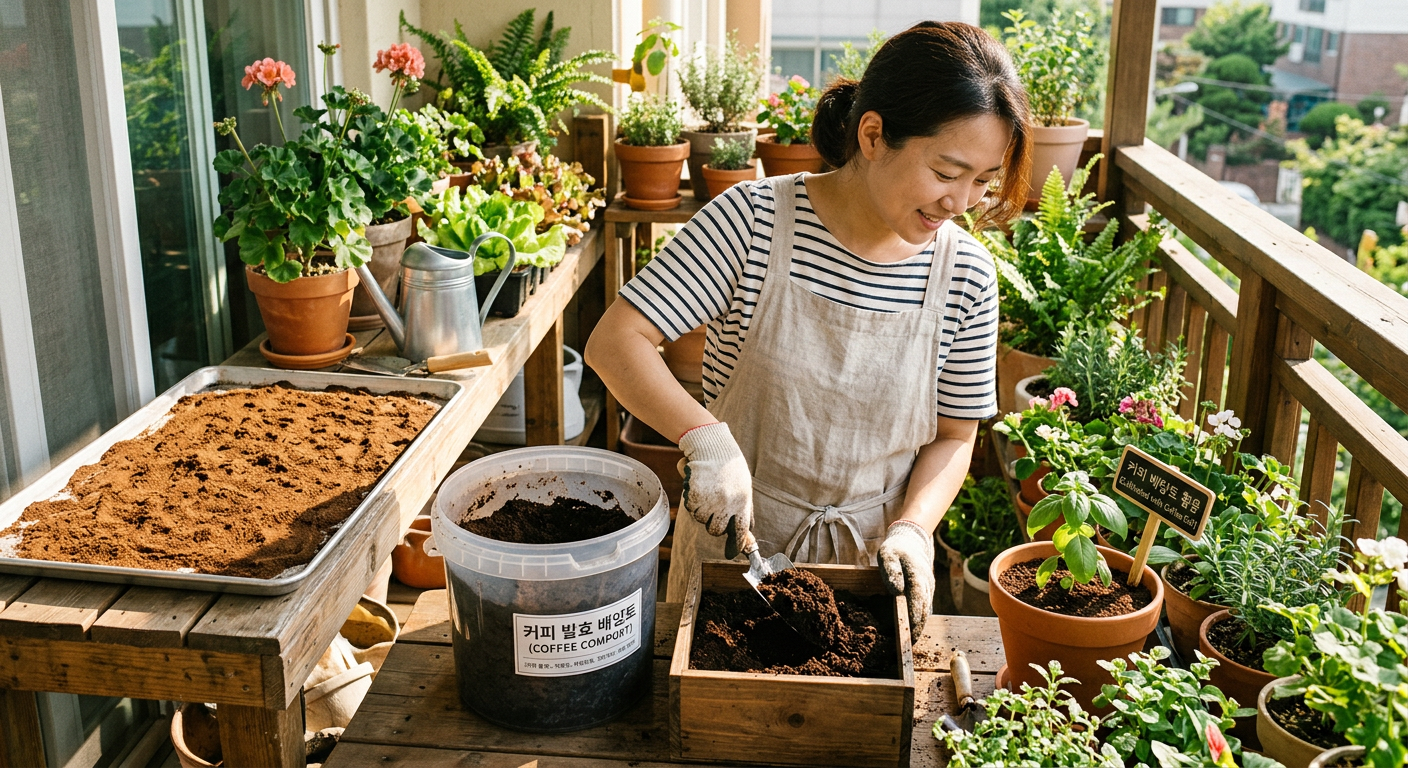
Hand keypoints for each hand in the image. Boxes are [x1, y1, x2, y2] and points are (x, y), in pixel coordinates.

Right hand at [677, 422, 752, 536]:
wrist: (713, 447)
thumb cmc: (730, 467)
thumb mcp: (745, 487)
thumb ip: (745, 509)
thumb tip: (748, 530)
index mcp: (743, 502)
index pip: (740, 531)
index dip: (736, 544)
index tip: (731, 553)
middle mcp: (727, 504)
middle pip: (716, 530)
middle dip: (713, 524)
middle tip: (713, 511)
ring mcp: (710, 500)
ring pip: (701, 520)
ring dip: (701, 511)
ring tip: (706, 493)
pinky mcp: (695, 495)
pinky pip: (691, 509)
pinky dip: (692, 502)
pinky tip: (698, 488)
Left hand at [878, 521, 934, 643]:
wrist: (912, 540)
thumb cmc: (896, 548)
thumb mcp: (888, 554)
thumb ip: (891, 570)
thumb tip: (896, 590)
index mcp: (916, 578)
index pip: (916, 603)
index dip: (912, 621)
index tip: (907, 637)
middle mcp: (926, 586)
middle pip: (923, 612)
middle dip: (916, 630)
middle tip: (907, 647)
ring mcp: (928, 589)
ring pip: (925, 612)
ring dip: (919, 627)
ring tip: (908, 643)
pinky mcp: (926, 591)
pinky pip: (924, 608)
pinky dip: (919, 620)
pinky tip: (911, 630)